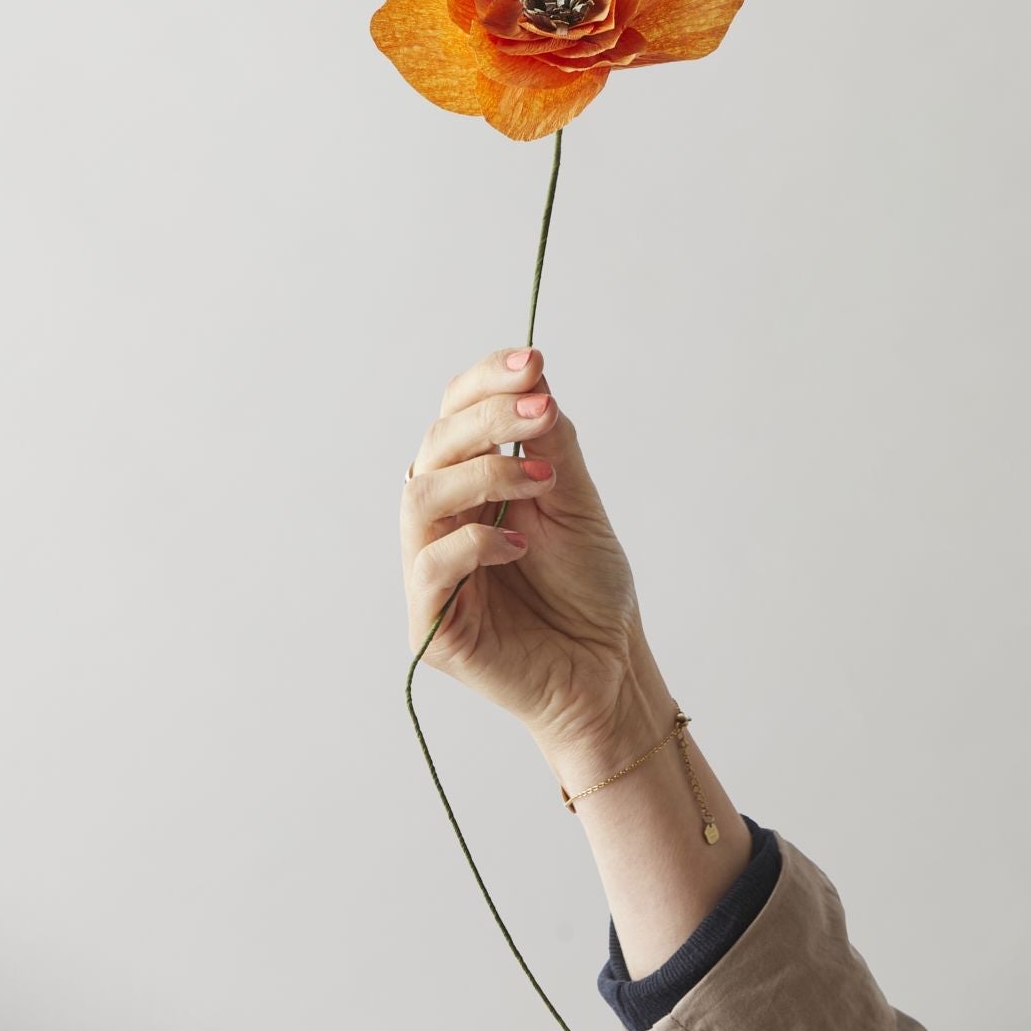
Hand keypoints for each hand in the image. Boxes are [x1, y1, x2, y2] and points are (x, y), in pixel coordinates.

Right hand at [401, 345, 648, 760]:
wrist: (609, 670)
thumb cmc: (589, 589)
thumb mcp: (576, 500)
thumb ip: (552, 444)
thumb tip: (535, 379)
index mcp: (470, 483)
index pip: (455, 414)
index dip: (485, 381)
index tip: (533, 360)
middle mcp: (443, 519)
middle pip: (436, 444)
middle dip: (489, 417)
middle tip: (544, 410)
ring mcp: (431, 570)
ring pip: (420, 496)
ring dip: (482, 472)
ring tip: (542, 478)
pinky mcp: (433, 623)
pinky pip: (429, 567)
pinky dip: (473, 544)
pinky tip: (520, 545)